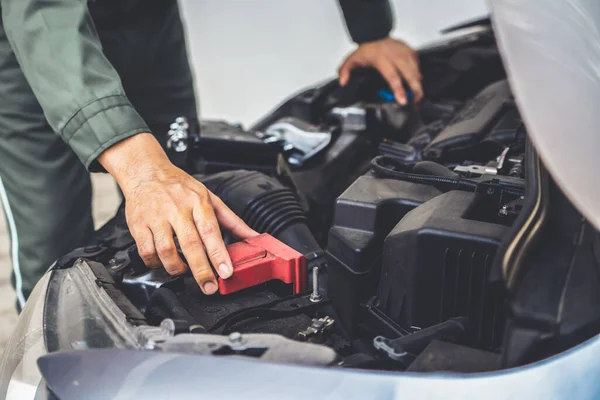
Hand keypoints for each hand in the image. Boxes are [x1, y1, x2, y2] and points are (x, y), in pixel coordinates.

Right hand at [98, 133, 257, 294]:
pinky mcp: (138, 224)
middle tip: (209, 287)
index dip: (218, 254)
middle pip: (190, 244)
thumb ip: (232, 221)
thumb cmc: (180, 186)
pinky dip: (155, 263)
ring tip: (185, 272)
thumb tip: (254, 237)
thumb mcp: (210, 198)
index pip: (210, 230)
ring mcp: (156, 216)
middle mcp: (177, 208)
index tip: (226, 272)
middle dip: (201, 270)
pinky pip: (146, 251)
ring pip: (166, 251)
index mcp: (197, 201)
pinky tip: (163, 262)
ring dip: (177, 268)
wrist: (146, 171)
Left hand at [338, 37, 422, 104]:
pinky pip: (417, 62)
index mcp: (382, 59)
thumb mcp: (352, 59)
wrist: (375, 32)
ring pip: (415, 69)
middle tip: (417, 100)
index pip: (392, 77)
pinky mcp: (409, 50)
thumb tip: (343, 82)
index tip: (403, 100)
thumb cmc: (366, 48)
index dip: (398, 90)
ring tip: (419, 95)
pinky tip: (418, 80)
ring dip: (418, 82)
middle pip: (409, 74)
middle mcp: (395, 56)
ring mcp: (404, 52)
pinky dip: (418, 72)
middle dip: (415, 88)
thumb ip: (346, 71)